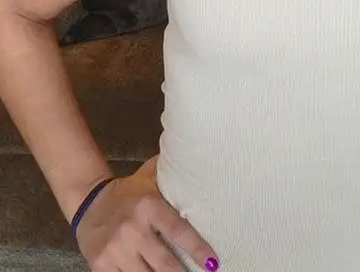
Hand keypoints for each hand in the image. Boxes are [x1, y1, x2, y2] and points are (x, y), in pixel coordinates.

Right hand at [75, 156, 219, 270]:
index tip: (212, 262)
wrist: (88, 203)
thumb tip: (197, 157)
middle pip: (165, 263)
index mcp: (148, 207)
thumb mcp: (148, 178)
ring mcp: (115, 250)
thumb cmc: (128, 193)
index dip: (197, 248)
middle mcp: (132, 230)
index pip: (178, 231)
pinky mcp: (100, 266)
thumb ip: (170, 172)